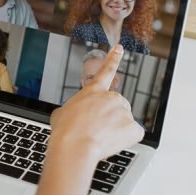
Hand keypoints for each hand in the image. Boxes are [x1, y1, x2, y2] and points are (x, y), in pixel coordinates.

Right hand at [49, 44, 143, 160]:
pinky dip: (124, 140)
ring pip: (123, 121)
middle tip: (94, 129)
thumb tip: (75, 116)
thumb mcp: (61, 113)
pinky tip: (111, 142)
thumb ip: (73, 109)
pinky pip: (132, 134)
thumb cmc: (65, 131)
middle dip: (108, 117)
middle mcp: (111, 97)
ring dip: (114, 129)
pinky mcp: (134, 127)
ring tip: (98, 137)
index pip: (106, 70)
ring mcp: (124, 111)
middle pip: (115, 106)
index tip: (119, 48)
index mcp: (93, 91)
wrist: (75, 146)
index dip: (113, 58)